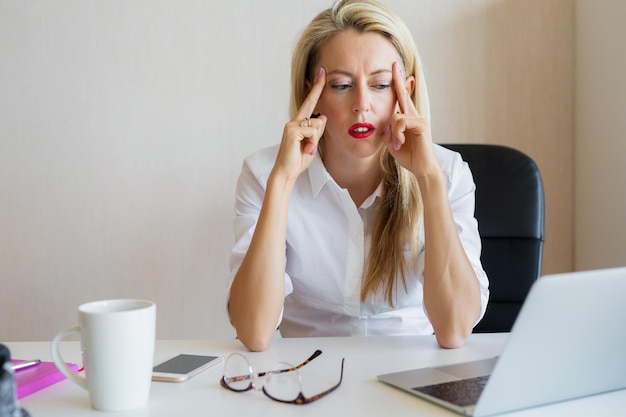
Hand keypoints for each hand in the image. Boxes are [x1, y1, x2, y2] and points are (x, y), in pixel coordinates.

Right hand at [273, 67, 326, 181]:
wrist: (286, 172)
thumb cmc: (298, 160)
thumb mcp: (312, 144)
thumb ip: (317, 131)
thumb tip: (322, 117)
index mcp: (298, 124)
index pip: (309, 103)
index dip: (316, 89)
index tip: (321, 73)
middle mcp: (293, 122)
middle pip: (313, 108)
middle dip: (317, 93)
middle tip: (322, 74)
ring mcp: (291, 125)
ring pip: (316, 126)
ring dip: (316, 140)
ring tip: (307, 150)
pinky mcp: (291, 131)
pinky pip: (312, 132)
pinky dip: (312, 143)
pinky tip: (304, 150)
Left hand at [384, 62, 437, 178]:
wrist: (421, 168)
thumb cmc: (409, 157)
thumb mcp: (392, 143)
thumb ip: (388, 132)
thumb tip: (384, 126)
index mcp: (407, 119)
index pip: (401, 99)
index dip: (398, 85)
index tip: (395, 70)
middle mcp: (415, 116)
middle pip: (403, 95)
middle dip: (399, 80)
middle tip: (394, 64)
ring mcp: (420, 120)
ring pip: (396, 116)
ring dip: (393, 132)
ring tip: (397, 144)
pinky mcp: (422, 125)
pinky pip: (402, 122)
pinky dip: (397, 134)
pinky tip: (400, 143)